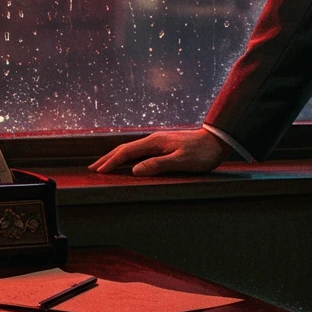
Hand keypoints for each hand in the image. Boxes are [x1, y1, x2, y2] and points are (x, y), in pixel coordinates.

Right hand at [89, 128, 231, 176]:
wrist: (218, 140)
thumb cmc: (201, 153)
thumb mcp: (181, 161)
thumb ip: (158, 165)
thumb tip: (135, 170)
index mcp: (155, 143)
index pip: (127, 152)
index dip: (112, 162)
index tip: (98, 171)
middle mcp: (154, 140)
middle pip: (126, 148)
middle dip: (108, 158)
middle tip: (93, 168)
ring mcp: (159, 141)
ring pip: (132, 149)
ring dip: (116, 157)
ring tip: (105, 164)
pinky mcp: (165, 145)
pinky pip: (140, 151)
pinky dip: (128, 156)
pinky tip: (128, 161)